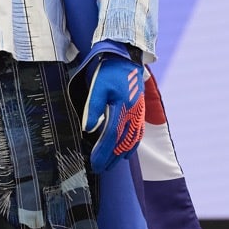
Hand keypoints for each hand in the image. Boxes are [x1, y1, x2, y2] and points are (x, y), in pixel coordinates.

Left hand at [81, 48, 144, 173]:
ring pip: (132, 141)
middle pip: (122, 143)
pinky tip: (126, 154)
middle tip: (99, 169)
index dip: (103, 152)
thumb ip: (93, 108)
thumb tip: (88, 129)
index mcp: (122, 108)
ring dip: (121, 155)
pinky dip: (131, 147)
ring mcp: (139, 114)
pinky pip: (138, 135)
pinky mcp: (140, 113)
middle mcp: (133, 114)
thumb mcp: (98, 86)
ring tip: (110, 165)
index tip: (94, 163)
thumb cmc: (110, 72)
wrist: (128, 59)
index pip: (111, 136)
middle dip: (110, 158)